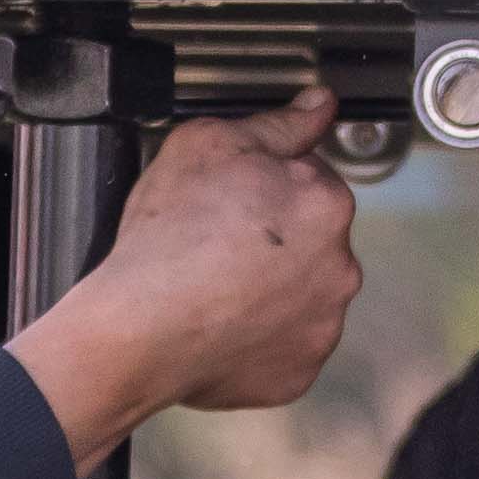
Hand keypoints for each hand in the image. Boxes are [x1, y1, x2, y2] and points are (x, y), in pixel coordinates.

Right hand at [9, 88, 361, 454]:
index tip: (233, 200)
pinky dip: (259, 337)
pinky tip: (220, 324)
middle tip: (217, 243)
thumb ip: (277, 123)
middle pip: (313, 241)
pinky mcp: (298, 374)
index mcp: (327, 204)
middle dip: (275, 239)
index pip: (313, 179)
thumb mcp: (210, 143)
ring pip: (302, 295)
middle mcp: (340, 268)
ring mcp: (322, 327)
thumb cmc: (169, 238)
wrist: (139, 329)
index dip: (266, 184)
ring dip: (271, 289)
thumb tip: (318, 105)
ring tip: (215, 288)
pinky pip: (284, 347)